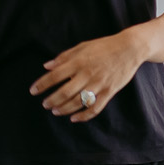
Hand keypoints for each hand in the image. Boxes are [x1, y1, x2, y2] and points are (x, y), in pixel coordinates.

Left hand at [31, 30, 148, 121]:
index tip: (33, 91)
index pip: (55, 75)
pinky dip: (83, 116)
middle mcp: (87, 74)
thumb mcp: (82, 46)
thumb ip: (64, 57)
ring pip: (78, 102)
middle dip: (52, 100)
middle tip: (45, 104)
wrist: (130, 48)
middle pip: (65, 92)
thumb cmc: (104, 46)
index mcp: (79, 61)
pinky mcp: (109, 92)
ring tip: (55, 111)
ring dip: (64, 109)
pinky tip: (74, 118)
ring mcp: (99, 84)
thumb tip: (47, 66)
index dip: (42, 84)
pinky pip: (95, 108)